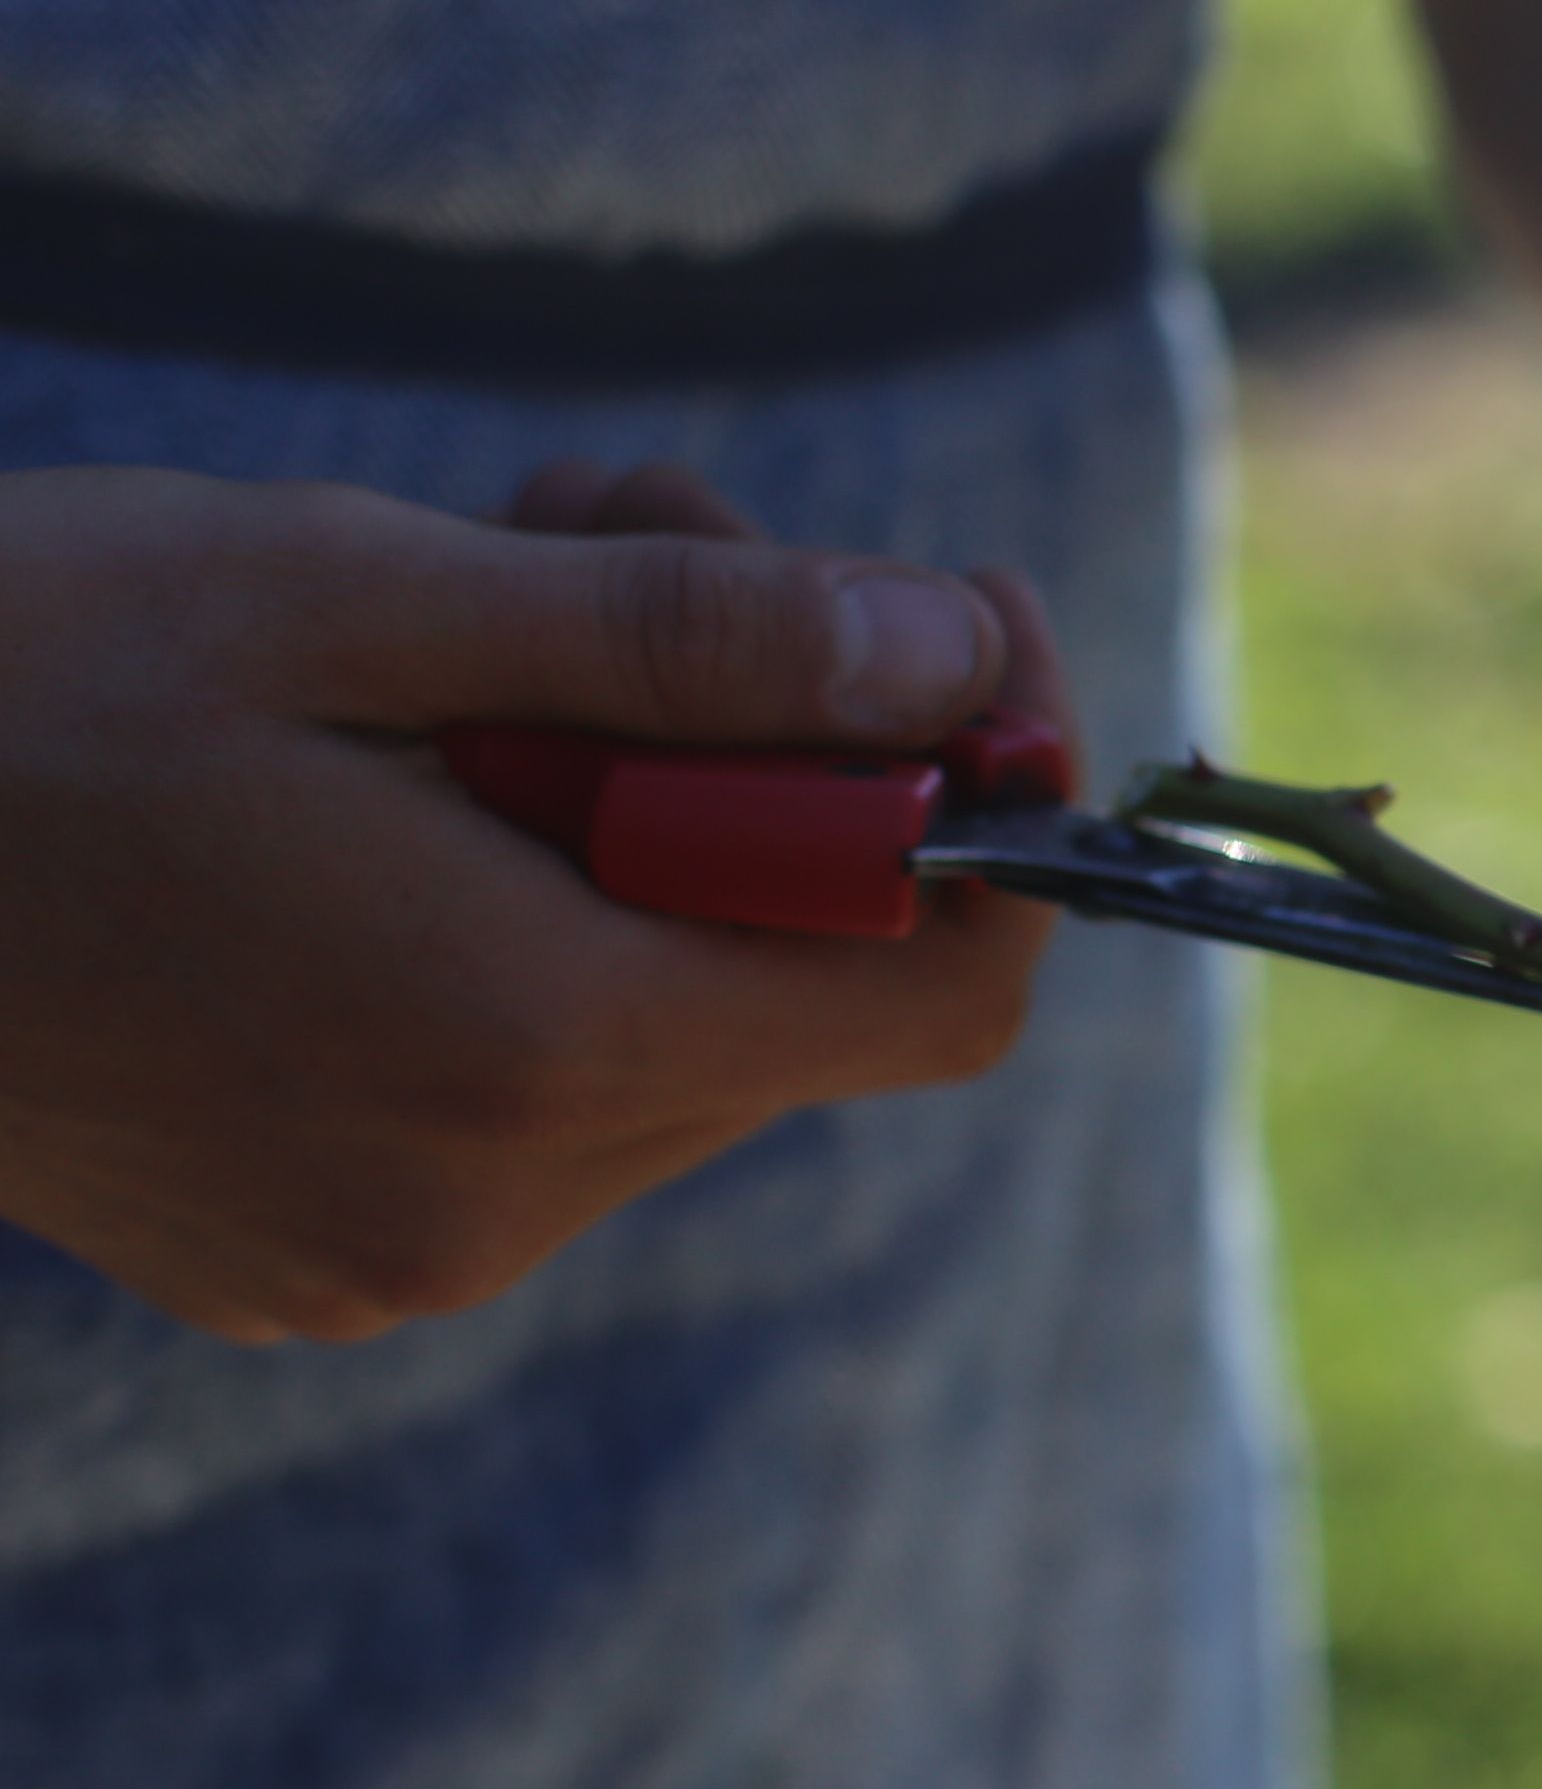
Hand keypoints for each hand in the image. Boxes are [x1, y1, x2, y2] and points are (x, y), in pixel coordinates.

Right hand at [0, 457, 1070, 1343]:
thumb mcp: (358, 593)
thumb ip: (692, 647)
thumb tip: (960, 665)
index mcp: (527, 1043)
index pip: (945, 989)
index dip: (987, 805)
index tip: (936, 630)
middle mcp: (489, 1195)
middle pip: (803, 982)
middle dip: (770, 754)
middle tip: (619, 536)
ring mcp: (391, 1247)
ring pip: (668, 1015)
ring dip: (636, 811)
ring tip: (464, 631)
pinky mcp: (306, 1252)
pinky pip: (526, 1079)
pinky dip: (519, 911)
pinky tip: (373, 778)